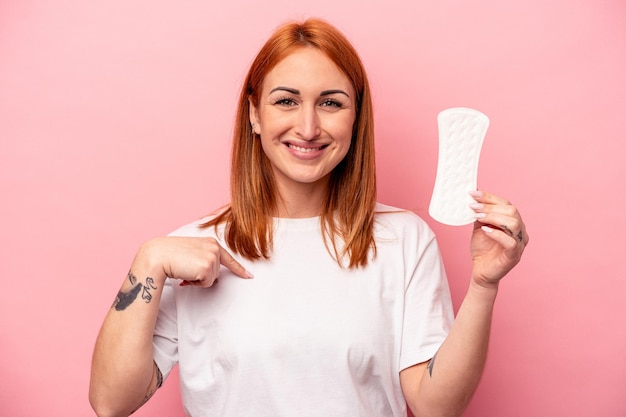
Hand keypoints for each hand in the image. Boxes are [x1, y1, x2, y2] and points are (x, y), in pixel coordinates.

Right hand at [135, 236, 252, 287]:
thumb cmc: (170, 255)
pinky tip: (186, 274)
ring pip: (211, 279)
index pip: (228, 258)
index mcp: (211, 243)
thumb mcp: (191, 252)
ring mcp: (212, 257)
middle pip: (217, 273)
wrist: (158, 255)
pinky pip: (206, 284)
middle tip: (187, 269)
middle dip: (202, 276)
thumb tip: (209, 274)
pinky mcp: (207, 267)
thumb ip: (203, 258)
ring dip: (198, 279)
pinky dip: (195, 283)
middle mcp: (214, 248)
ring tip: (185, 270)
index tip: (249, 276)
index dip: (239, 269)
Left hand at [469, 190, 528, 287]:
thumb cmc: (482, 249)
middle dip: (491, 206)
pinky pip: (511, 242)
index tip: (473, 193)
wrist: (481, 271)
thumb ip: (480, 214)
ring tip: (478, 217)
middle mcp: (520, 231)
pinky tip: (485, 230)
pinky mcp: (514, 255)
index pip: (506, 204)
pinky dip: (497, 234)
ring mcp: (520, 243)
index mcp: (513, 222)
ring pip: (514, 223)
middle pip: (512, 211)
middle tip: (473, 206)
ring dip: (494, 217)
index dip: (489, 197)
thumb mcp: (480, 227)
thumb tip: (474, 196)